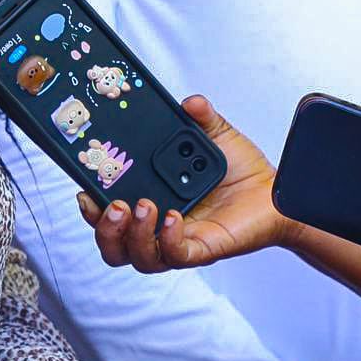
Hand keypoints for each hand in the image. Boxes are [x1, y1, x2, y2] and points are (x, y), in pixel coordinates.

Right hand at [78, 95, 299, 271]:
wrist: (277, 194)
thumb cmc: (241, 170)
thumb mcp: (216, 136)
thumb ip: (201, 117)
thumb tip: (190, 101)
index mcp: (149, 199)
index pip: (106, 214)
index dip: (89, 209)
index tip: (84, 190)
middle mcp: (157, 227)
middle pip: (112, 247)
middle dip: (104, 229)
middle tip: (112, 205)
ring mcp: (177, 241)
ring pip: (137, 258)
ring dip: (133, 235)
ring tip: (145, 207)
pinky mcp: (202, 250)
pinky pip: (175, 256)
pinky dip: (167, 239)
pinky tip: (171, 217)